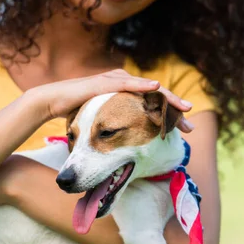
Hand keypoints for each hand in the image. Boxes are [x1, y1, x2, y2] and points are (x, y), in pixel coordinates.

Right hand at [28, 69, 194, 132]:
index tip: (185, 132)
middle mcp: (125, 88)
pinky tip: (156, 88)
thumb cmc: (78, 116)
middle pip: (157, 99)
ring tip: (183, 108)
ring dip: (167, 99)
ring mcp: (116, 82)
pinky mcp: (104, 82)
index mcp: (127, 99)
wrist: (54, 104)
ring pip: (148, 91)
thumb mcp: (103, 130)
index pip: (155, 108)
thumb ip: (117, 137)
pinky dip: (143, 86)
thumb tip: (126, 161)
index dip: (172, 119)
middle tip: (189, 126)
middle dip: (176, 111)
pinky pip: (128, 84)